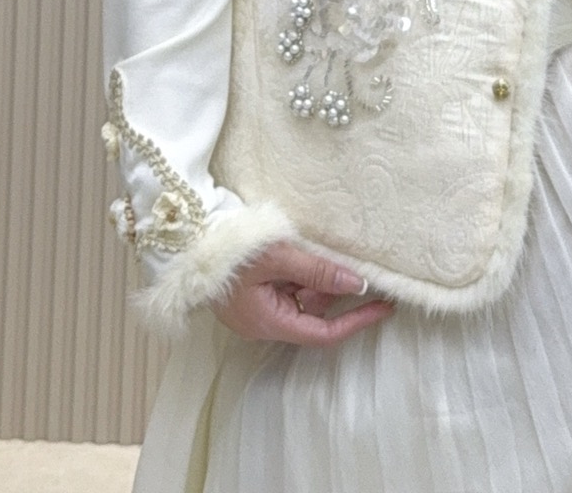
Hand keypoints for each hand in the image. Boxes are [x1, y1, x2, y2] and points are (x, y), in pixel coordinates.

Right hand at [211, 240, 393, 344]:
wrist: (187, 237)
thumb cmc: (228, 251)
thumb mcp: (278, 257)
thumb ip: (318, 271)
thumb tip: (359, 283)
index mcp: (269, 323)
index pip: (323, 333)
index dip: (356, 321)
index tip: (384, 307)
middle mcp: (266, 322)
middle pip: (314, 316)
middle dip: (341, 296)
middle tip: (371, 273)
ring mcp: (259, 307)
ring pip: (303, 300)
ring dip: (323, 282)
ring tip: (344, 258)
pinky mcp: (255, 292)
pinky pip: (289, 289)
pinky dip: (306, 275)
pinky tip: (316, 254)